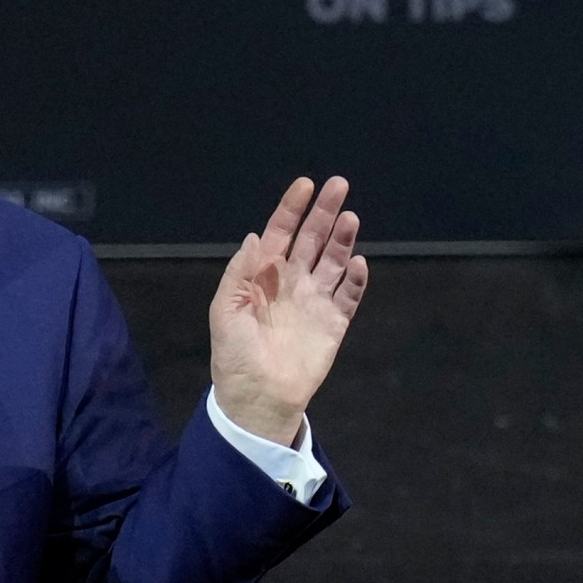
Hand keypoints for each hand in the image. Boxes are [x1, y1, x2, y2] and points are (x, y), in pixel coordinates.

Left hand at [208, 176, 367, 444]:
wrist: (257, 397)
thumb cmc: (234, 354)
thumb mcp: (225, 310)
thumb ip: (239, 272)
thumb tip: (255, 236)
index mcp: (263, 276)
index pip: (280, 233)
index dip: (291, 209)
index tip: (305, 185)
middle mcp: (292, 282)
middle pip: (312, 239)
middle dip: (325, 212)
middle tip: (339, 186)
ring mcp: (315, 302)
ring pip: (334, 261)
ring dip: (343, 239)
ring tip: (350, 217)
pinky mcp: (334, 323)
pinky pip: (350, 295)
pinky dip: (356, 279)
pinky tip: (357, 262)